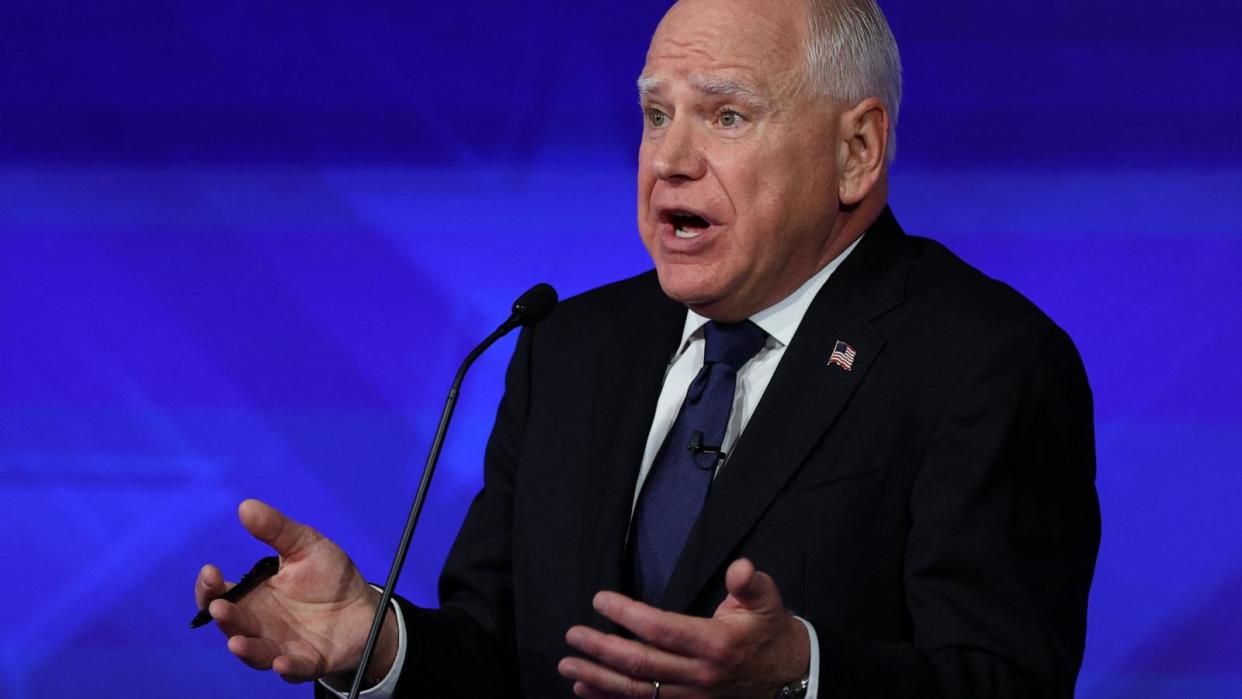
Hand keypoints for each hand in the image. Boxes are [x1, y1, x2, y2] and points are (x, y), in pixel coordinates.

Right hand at [194, 499, 397, 684]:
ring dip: (245, 649)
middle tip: (219, 608)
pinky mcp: (308, 661)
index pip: (219, 596)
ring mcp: (281, 645)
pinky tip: (282, 662)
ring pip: (256, 653)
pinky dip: (286, 668)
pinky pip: (293, 669)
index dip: (208, 587)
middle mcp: (260, 625)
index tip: (210, 570)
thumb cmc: (329, 576)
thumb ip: (277, 529)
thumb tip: (245, 506)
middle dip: (223, 617)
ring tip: (236, 643)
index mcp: (254, 596)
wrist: (364, 606)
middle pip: (232, 625)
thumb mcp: (306, 545)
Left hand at [558, 559, 808, 697]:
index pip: (661, 629)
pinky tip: (585, 689)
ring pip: (638, 691)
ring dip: (599, 679)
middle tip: (573, 635)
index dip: (627, 614)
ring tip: (568, 664)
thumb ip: (750, 583)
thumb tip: (740, 567)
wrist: (789, 674)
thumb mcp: (767, 600)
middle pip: (641, 665)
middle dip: (602, 650)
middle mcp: (700, 674)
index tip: (601, 599)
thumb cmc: (769, 630)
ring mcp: (692, 695)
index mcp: (715, 643)